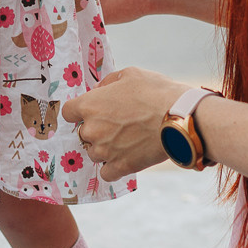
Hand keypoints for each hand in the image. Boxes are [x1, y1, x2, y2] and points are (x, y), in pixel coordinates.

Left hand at [62, 66, 182, 181]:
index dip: (79, 111)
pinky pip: (106, 172)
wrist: (179, 118)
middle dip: (96, 129)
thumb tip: (99, 90)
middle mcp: (92, 130)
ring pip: (94, 153)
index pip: (67, 112)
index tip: (92, 111)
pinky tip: (125, 157)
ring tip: (126, 140)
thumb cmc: (155, 92)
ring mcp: (105, 151)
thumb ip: (109, 83)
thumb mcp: (131, 74)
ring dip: (105, 148)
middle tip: (118, 124)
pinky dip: (113, 167)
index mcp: (90, 105)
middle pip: (83, 133)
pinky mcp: (120, 167)